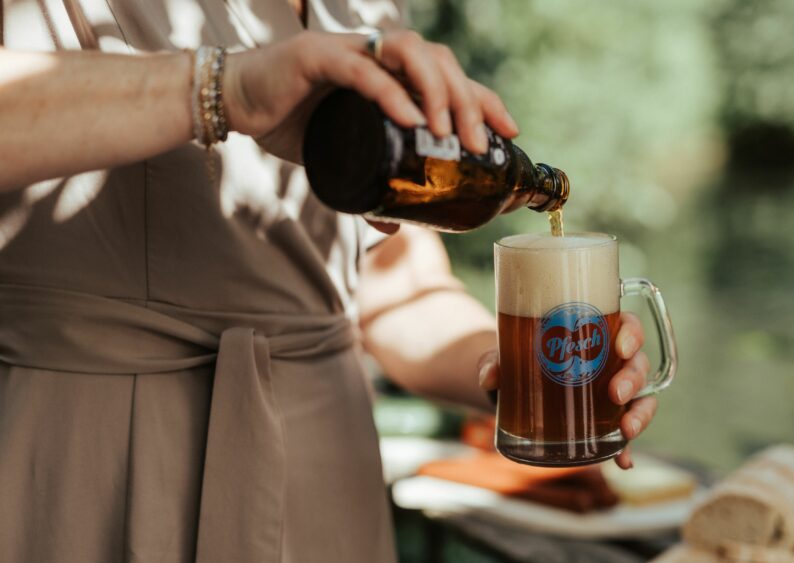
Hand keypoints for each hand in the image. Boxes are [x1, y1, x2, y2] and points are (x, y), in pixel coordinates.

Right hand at [221, 30, 518, 162]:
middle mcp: (375, 53)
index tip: (509, 130)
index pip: (448, 76)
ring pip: (409, 54)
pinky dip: (389, 93)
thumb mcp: (341, 161)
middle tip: (480, 144)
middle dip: (468, 100)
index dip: (482, 98)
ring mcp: (347, 50)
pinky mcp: (315, 56)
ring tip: (450, 132)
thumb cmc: (289, 123)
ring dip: (438, 90)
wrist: (232, 103)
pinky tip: (412, 119)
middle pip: (438, 61)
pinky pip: (361, 70)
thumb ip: (368, 190)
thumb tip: (395, 229)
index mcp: (388, 71)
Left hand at [477, 312, 656, 469]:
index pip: (627, 326)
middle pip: (638, 364)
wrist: (512, 387)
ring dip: (641, 415)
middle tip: (616, 394)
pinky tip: (623, 461)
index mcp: (596, 333)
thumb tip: (490, 377)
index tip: (621, 345)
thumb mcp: (504, 356)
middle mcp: (612, 362)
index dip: (633, 333)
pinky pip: (623, 434)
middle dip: (633, 379)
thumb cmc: (517, 359)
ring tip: (627, 430)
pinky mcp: (606, 422)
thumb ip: (495, 362)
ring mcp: (613, 393)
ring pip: (641, 399)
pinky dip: (625, 448)